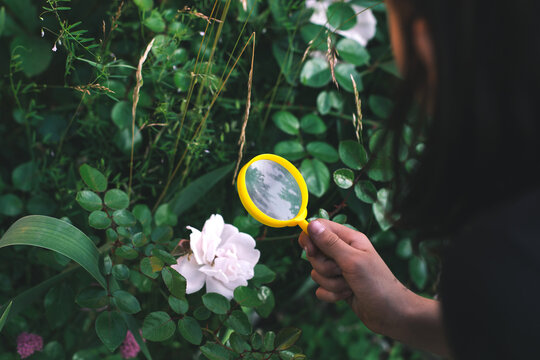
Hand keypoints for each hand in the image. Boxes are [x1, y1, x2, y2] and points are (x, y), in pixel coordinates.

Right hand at [299, 220, 426, 336]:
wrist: (392, 315)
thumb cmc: (377, 284)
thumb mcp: (352, 260)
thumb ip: (330, 243)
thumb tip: (311, 224)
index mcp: (349, 239)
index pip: (320, 227)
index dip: (310, 237)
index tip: (310, 251)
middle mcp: (344, 252)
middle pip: (315, 253)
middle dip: (324, 266)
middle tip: (341, 272)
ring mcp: (341, 270)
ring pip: (317, 272)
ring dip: (331, 283)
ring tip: (349, 286)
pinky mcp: (338, 287)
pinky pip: (321, 288)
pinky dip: (331, 294)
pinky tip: (347, 296)